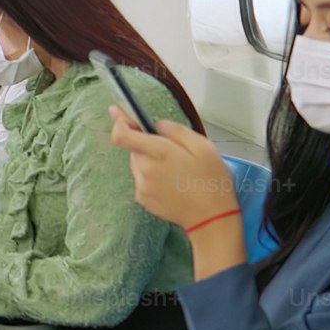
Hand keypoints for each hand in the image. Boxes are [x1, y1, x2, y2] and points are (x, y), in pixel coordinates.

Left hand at [106, 109, 237, 229]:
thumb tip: (157, 125)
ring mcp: (141, 187)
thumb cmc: (211, 181)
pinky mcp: (142, 199)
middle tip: (171, 150)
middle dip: (146, 144)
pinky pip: (142, 179)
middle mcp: (144, 170)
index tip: (118, 112)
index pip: (122, 135)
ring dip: (149, 161)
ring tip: (176, 170)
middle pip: (133, 149)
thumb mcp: (203, 146)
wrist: (211, 218)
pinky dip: (152, 176)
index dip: (119, 122)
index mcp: (158, 154)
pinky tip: (172, 182)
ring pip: (137, 164)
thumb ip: (176, 131)